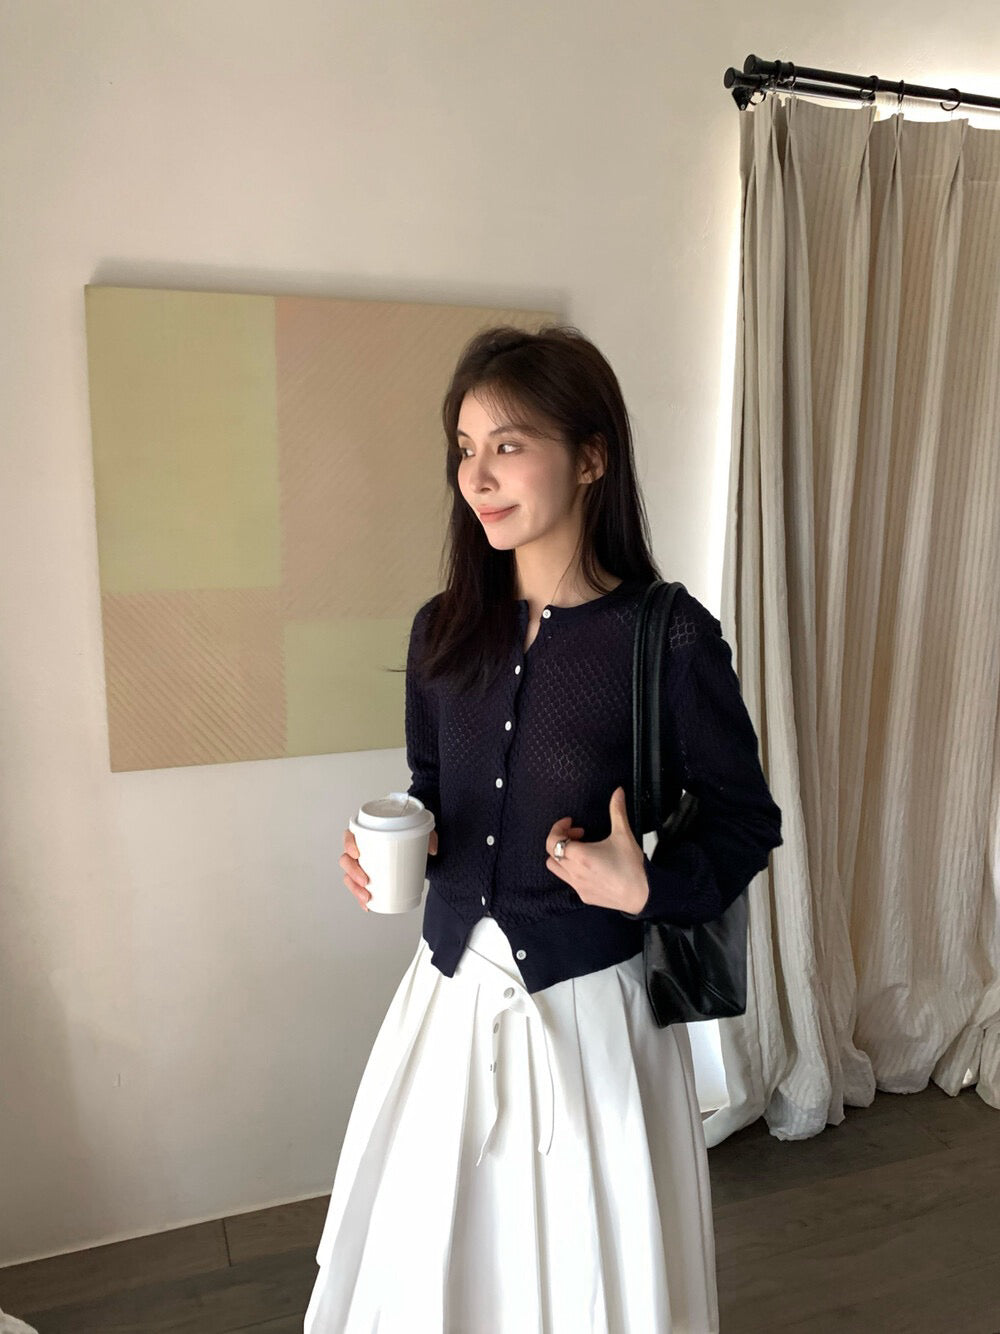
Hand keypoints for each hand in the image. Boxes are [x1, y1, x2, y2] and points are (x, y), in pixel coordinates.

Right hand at [341, 826, 437, 910]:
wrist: (415, 850)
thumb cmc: (410, 837)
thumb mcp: (421, 833)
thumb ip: (428, 836)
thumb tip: (432, 849)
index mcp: (367, 834)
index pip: (349, 836)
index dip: (348, 844)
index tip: (356, 854)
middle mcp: (361, 849)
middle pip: (346, 860)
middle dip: (352, 872)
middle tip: (365, 881)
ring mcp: (363, 865)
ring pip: (349, 876)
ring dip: (355, 889)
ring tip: (367, 897)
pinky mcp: (368, 878)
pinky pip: (359, 888)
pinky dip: (361, 898)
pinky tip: (367, 905)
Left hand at [544, 786, 647, 913]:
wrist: (643, 894)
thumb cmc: (632, 867)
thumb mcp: (623, 835)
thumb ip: (617, 811)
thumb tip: (617, 792)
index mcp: (580, 856)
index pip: (553, 840)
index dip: (558, 827)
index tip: (570, 822)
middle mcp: (574, 872)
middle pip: (551, 853)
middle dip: (561, 840)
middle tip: (578, 834)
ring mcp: (577, 886)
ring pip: (556, 868)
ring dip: (563, 856)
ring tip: (581, 850)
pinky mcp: (584, 896)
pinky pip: (568, 881)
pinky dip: (571, 870)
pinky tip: (589, 865)